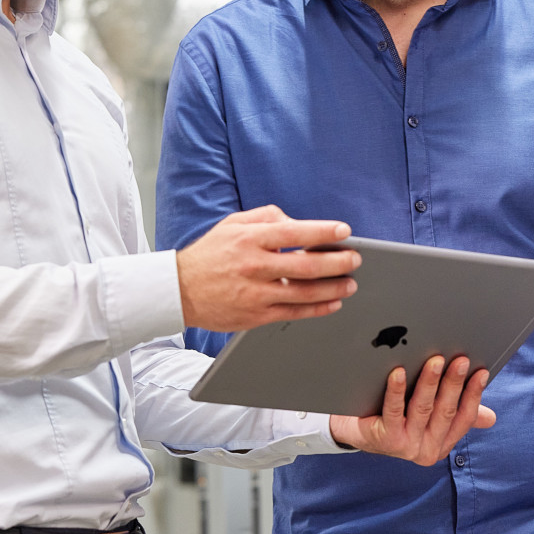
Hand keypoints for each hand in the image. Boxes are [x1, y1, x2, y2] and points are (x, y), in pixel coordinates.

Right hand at [176, 205, 361, 331]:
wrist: (179, 290)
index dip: (323, 232)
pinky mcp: (255, 316)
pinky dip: (317, 309)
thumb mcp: (233, 224)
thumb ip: (267, 218)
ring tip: (351, 283)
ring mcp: (255, 293)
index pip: (295, 233)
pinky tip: (332, 303)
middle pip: (306, 266)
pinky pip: (294, 313)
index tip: (344, 231)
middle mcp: (254, 266)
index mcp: (250, 239)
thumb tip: (297, 222)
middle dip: (337, 263)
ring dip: (333, 288)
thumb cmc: (210, 254)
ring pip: (304, 293)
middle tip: (354, 260)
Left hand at [328, 355, 495, 464]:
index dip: (474, 394)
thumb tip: (490, 418)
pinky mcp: (385, 439)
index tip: (482, 371)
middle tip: (460, 359)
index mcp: (443, 443)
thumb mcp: (429, 419)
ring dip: (430, 382)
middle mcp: (428, 449)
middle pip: (445, 410)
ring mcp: (406, 446)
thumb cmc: (396, 419)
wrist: (357, 432)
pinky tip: (398, 372)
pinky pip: (394, 411)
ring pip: (423, 408)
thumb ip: (457, 415)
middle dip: (454, 383)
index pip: (465, 417)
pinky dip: (397, 390)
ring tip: (435, 359)